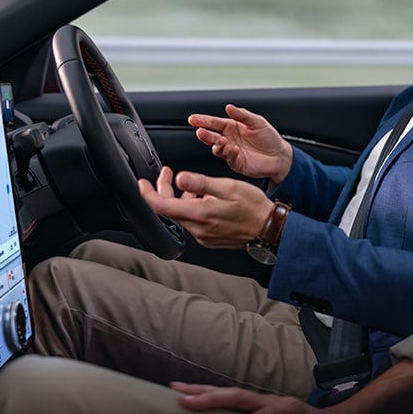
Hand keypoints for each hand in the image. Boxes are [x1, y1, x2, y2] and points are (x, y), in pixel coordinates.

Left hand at [139, 166, 273, 247]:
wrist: (269, 228)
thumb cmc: (254, 207)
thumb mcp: (228, 187)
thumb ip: (201, 183)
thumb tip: (180, 178)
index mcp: (200, 214)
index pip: (161, 206)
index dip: (148, 193)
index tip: (143, 182)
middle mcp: (198, 229)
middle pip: (169, 210)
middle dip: (164, 190)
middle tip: (168, 174)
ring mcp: (203, 236)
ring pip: (181, 215)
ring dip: (179, 199)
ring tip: (191, 186)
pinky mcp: (209, 238)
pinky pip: (193, 222)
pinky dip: (191, 208)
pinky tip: (203, 199)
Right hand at [189, 105, 293, 183]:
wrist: (279, 156)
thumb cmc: (269, 138)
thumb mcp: (257, 122)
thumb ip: (242, 115)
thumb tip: (229, 107)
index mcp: (231, 127)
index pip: (214, 122)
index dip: (203, 120)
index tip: (192, 119)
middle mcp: (228, 139)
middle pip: (212, 136)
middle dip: (204, 134)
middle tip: (200, 132)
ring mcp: (231, 151)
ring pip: (217, 148)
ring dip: (216, 144)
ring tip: (221, 140)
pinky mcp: (236, 163)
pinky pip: (228, 158)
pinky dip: (229, 153)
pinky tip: (233, 149)